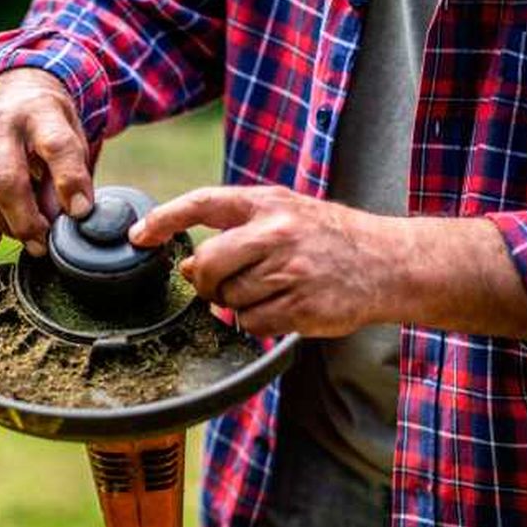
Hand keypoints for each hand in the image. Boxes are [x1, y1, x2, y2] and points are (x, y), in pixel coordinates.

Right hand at [0, 68, 93, 255]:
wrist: (15, 93)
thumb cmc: (50, 124)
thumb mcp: (74, 136)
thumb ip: (70, 174)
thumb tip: (57, 220)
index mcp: (39, 111)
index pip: (55, 146)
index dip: (69, 182)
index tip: (80, 212)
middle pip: (4, 179)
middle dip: (25, 221)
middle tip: (43, 242)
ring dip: (3, 226)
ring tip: (27, 236)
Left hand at [128, 186, 399, 336]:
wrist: (388, 263)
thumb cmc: (328, 238)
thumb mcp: (284, 216)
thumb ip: (236, 234)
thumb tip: (187, 267)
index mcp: (266, 204)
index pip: (201, 203)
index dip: (163, 219)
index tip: (138, 236)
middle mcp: (275, 233)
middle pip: (207, 264)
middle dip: (204, 282)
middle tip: (220, 284)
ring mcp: (288, 271)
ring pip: (229, 300)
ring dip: (238, 303)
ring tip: (270, 290)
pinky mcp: (300, 306)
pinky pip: (251, 323)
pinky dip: (257, 323)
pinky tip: (282, 308)